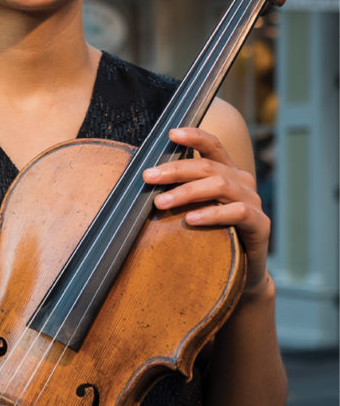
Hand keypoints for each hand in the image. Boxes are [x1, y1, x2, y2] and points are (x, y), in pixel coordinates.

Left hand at [142, 125, 269, 290]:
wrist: (242, 272)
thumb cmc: (213, 235)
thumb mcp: (195, 208)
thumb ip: (180, 191)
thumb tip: (145, 181)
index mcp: (227, 172)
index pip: (212, 146)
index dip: (194, 136)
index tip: (171, 134)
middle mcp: (242, 181)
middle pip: (208, 166)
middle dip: (175, 170)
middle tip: (148, 177)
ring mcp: (253, 201)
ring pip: (220, 185)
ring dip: (186, 192)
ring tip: (160, 203)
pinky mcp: (260, 224)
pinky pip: (237, 212)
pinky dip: (211, 214)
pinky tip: (190, 219)